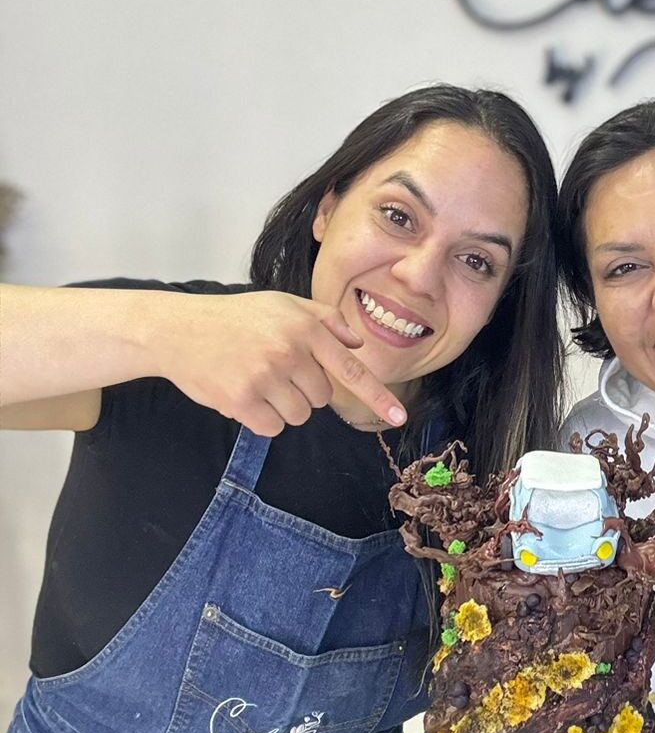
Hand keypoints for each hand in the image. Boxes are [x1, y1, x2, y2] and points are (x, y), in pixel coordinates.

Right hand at [154, 291, 406, 435]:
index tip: (398, 417)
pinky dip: (261, 419)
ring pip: (299, 415)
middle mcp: (289, 351)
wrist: (177, 328)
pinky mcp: (241, 399)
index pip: (350, 368)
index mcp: (305, 327)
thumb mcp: (283, 305)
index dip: (377, 397)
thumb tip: (357, 343)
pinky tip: (243, 395)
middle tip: (273, 369)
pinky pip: (272, 427)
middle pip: (322, 398)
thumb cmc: (236, 317)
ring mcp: (264, 376)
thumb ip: (324, 320)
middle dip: (303, 390)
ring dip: (282, 406)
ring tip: (256, 379)